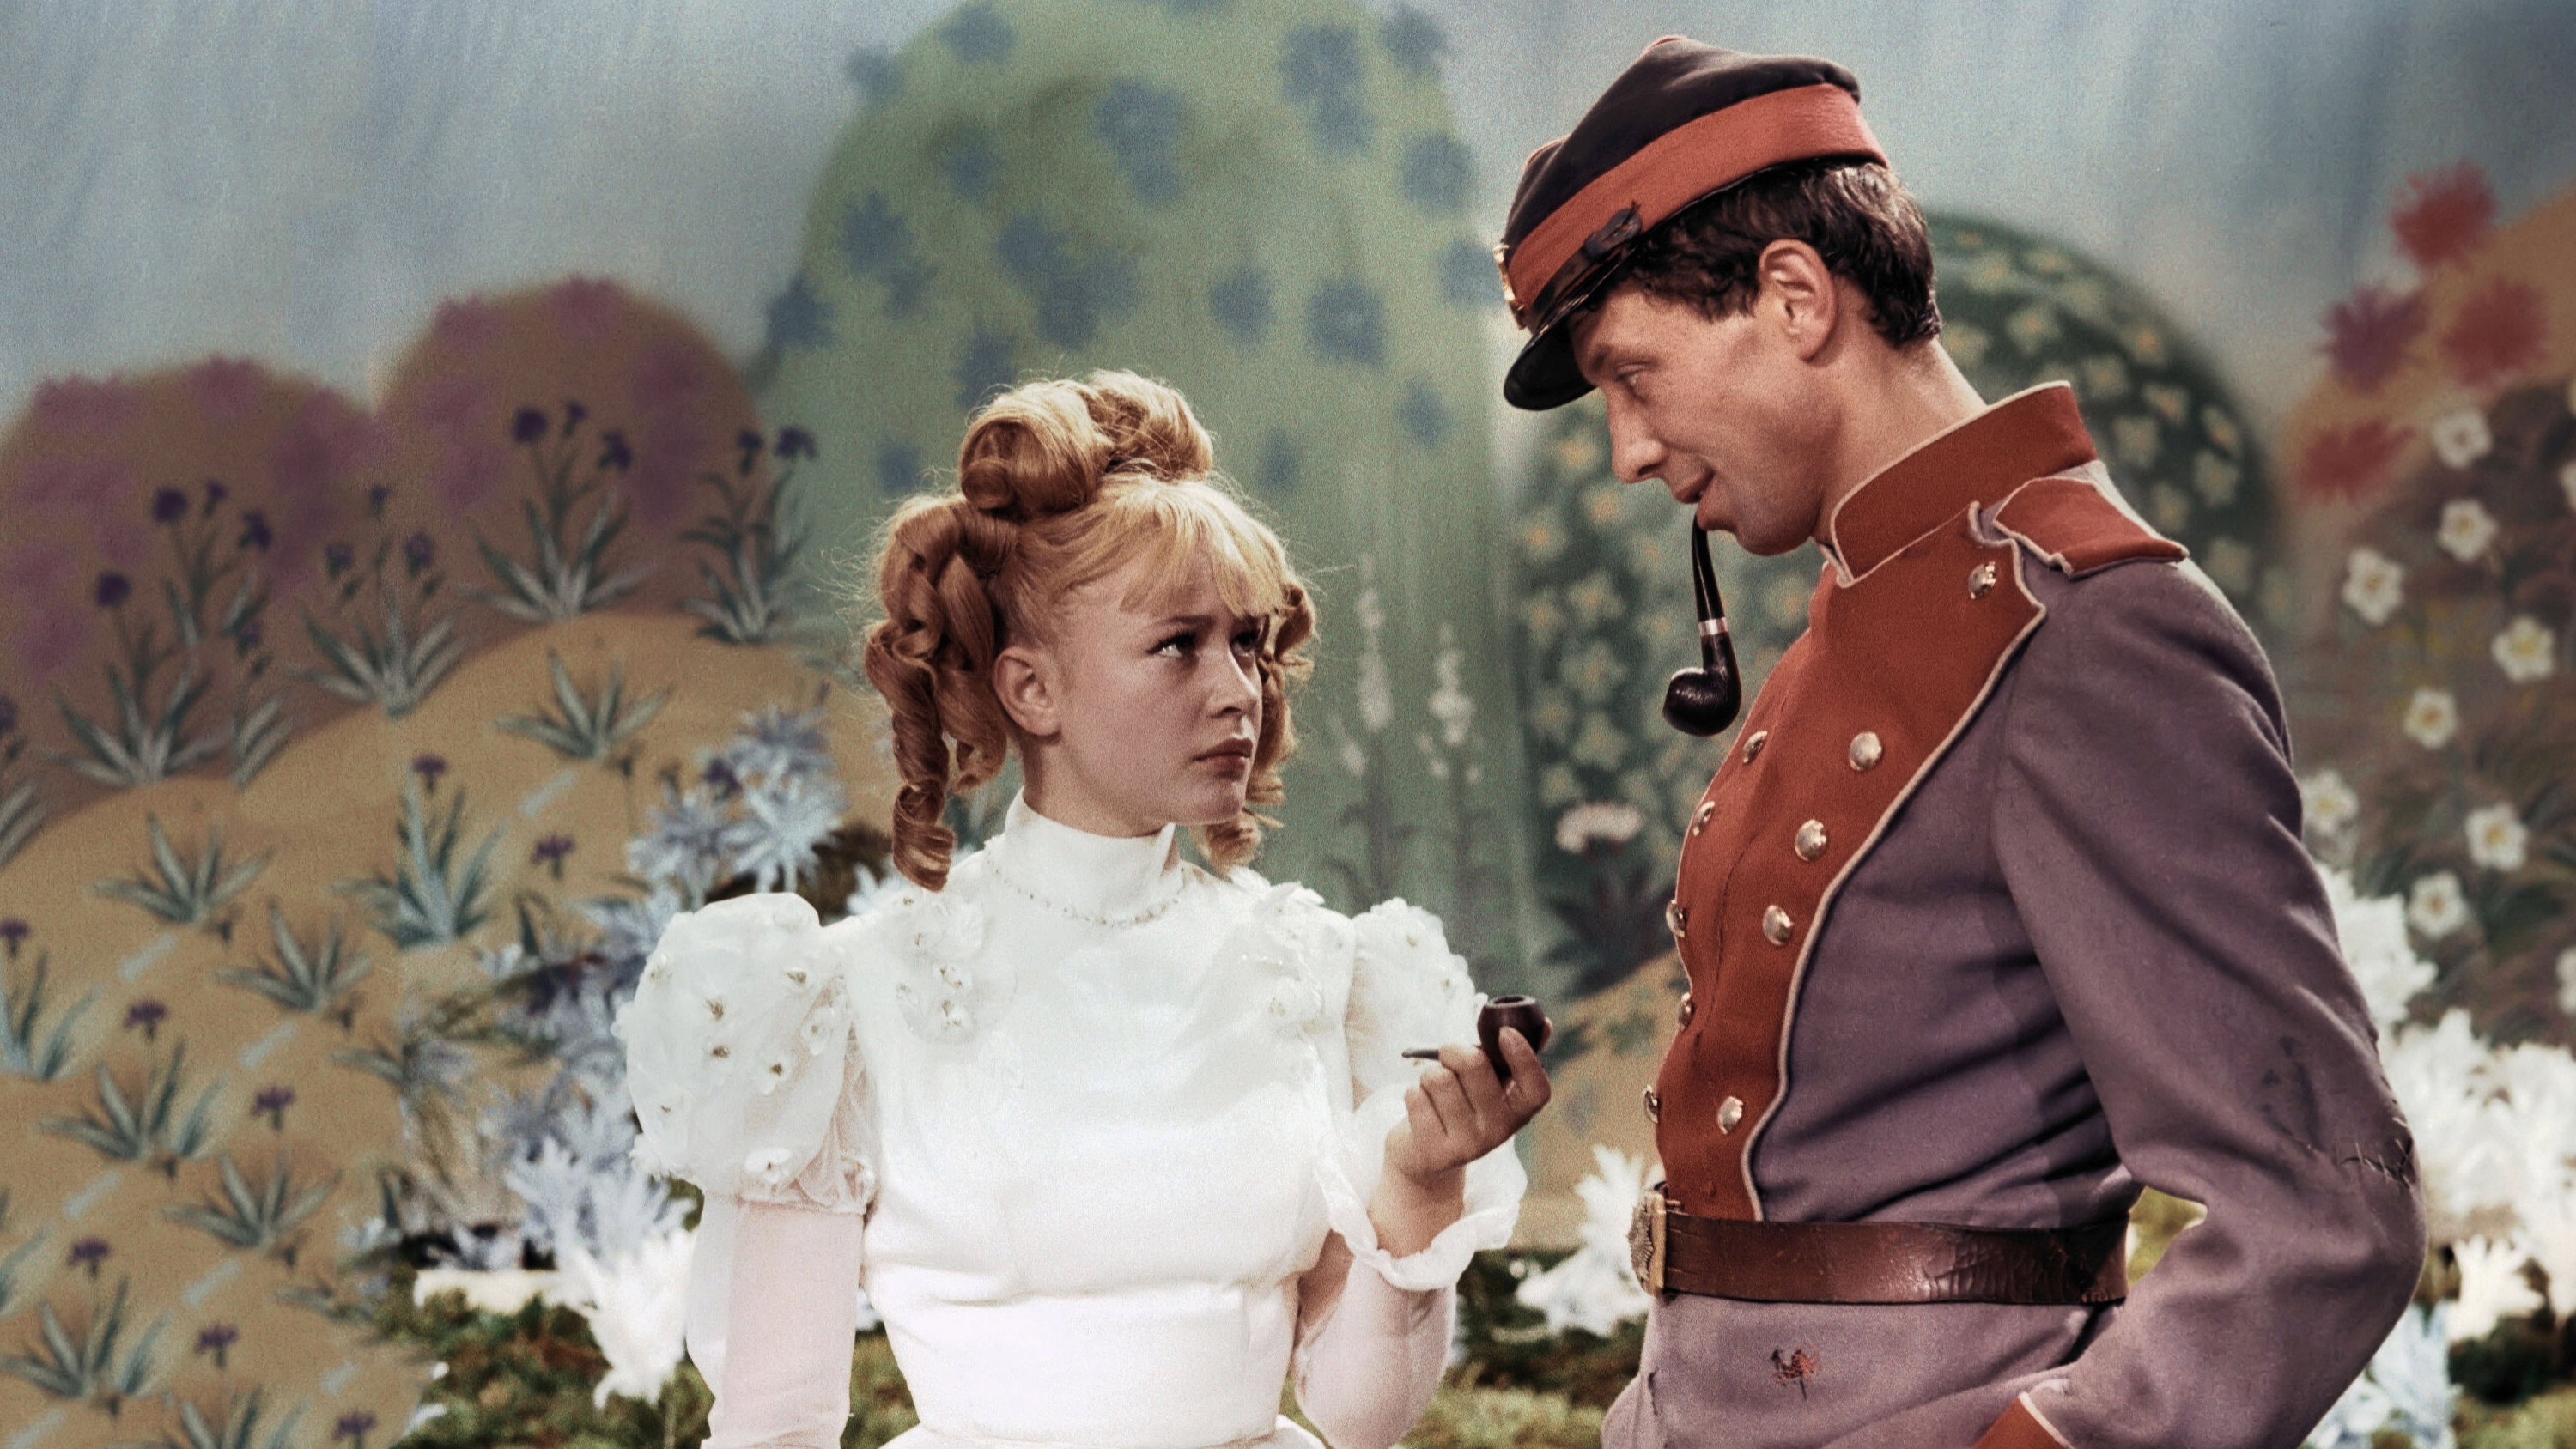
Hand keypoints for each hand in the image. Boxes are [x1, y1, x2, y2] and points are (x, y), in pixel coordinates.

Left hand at [1370, 1029, 1551, 1255]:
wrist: (1428, 1156)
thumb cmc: (1463, 1105)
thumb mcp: (1491, 1084)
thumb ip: (1513, 1056)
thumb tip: (1546, 1024)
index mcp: (1519, 1112)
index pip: (1536, 1088)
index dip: (1524, 1057)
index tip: (1505, 1032)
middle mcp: (1499, 1132)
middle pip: (1474, 1065)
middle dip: (1453, 1049)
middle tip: (1448, 1055)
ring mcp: (1469, 1145)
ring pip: (1438, 1077)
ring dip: (1429, 1074)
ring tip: (1435, 1089)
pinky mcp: (1435, 1151)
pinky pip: (1415, 1095)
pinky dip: (1413, 1093)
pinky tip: (1423, 1109)